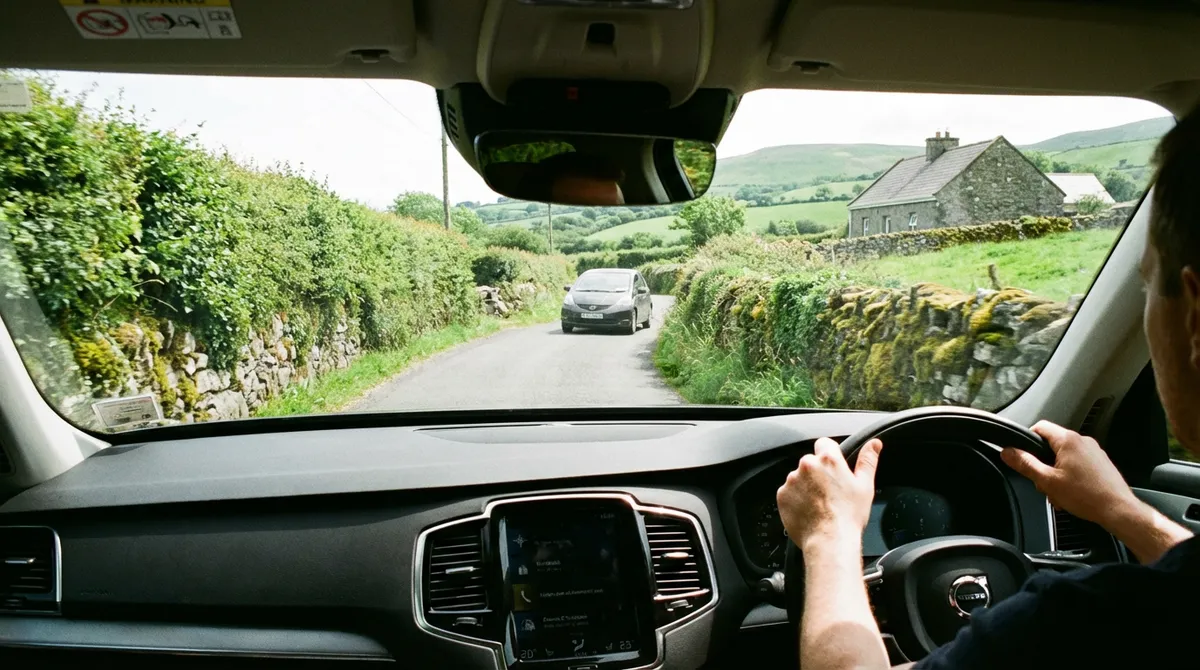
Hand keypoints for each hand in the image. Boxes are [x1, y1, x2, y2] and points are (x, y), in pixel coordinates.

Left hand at [777, 437, 882, 549]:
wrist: (829, 540)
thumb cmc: (848, 515)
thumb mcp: (865, 486)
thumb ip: (868, 460)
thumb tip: (874, 444)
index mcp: (828, 460)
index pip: (824, 444)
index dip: (830, 455)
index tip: (833, 469)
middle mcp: (807, 465)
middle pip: (811, 462)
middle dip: (818, 474)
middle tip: (829, 492)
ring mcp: (792, 480)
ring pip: (799, 478)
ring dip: (806, 486)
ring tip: (819, 504)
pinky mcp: (782, 495)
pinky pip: (789, 492)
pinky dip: (796, 499)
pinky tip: (808, 510)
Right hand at [1001, 420, 1137, 526]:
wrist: (1118, 509)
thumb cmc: (1086, 496)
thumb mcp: (1047, 481)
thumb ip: (1025, 464)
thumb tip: (1008, 452)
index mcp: (1068, 440)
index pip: (1040, 427)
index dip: (1027, 440)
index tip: (1023, 456)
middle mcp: (1083, 441)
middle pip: (1052, 445)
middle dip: (1044, 464)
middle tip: (1045, 483)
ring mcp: (1094, 451)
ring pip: (1065, 456)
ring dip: (1057, 473)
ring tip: (1060, 492)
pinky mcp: (1101, 463)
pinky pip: (1078, 463)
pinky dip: (1071, 475)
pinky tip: (1072, 493)